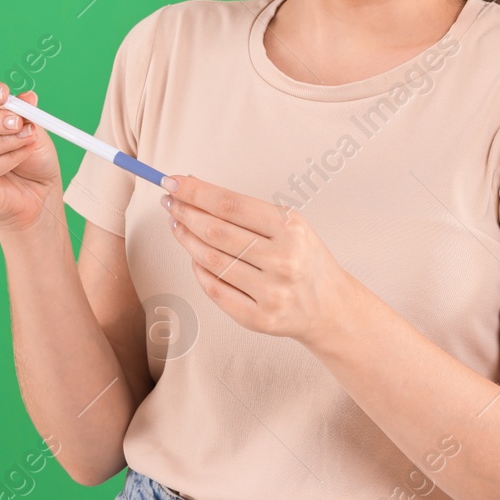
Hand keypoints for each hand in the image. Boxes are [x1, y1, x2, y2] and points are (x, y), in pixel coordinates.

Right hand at [0, 81, 60, 231]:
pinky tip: (21, 156)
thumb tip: (28, 97)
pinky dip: (6, 161)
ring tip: (27, 139)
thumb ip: (25, 112)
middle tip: (17, 122)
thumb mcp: (32, 127)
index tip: (4, 93)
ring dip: (3, 142)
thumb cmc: (29, 155)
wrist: (38, 191)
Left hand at [160, 175, 356, 344]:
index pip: (231, 205)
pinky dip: (198, 270)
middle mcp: (283, 260)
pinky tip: (193, 256)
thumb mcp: (290, 225)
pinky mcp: (258, 318)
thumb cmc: (303, 258)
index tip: (174, 181)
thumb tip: (195, 189)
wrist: (329, 307)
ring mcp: (271, 293)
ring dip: (186, 239)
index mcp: (291, 229)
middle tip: (170, 200)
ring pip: (210, 261)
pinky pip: (214, 289)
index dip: (197, 192)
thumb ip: (246, 210)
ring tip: (177, 224)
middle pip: (216, 231)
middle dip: (185, 212)